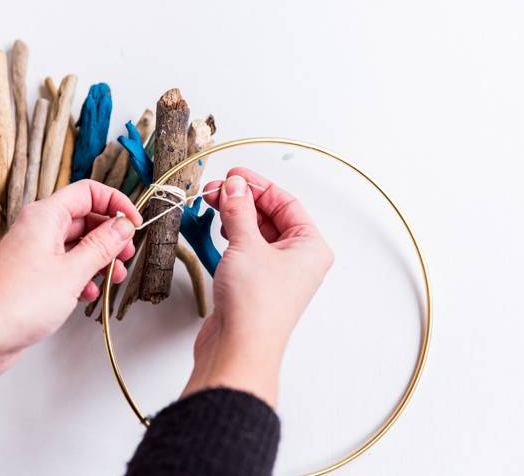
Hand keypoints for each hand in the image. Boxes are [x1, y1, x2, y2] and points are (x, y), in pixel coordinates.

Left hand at [0, 179, 141, 351]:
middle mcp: (39, 228)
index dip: (115, 203)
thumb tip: (123, 226)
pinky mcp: (34, 274)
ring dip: (100, 259)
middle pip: (85, 218)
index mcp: (46, 216)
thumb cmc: (18, 301)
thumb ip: (103, 245)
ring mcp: (35, 251)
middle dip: (110, 235)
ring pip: (78, 244)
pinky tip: (89, 293)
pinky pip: (66, 265)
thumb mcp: (73, 271)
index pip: (89, 192)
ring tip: (113, 277)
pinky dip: (82, 275)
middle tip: (125, 254)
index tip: (134, 223)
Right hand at [181, 168, 333, 406]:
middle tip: (217, 189)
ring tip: (213, 203)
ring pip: (256, 233)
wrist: (238, 349)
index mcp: (310, 247)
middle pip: (271, 217)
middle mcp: (297, 260)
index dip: (259, 186)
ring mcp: (276, 274)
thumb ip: (239, 210)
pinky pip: (245, 251)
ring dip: (234, 217)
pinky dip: (231, 237)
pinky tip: (217, 228)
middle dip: (243, 200)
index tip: (235, 175)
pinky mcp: (254, 285)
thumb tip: (236, 187)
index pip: (286, 203)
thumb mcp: (246, 245)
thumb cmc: (255, 306)